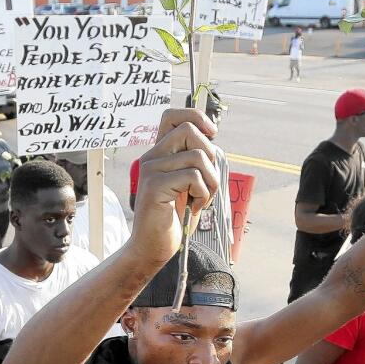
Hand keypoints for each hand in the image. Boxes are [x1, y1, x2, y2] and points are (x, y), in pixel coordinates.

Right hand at [129, 110, 218, 265]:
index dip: (196, 117)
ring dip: (210, 181)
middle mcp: (152, 157)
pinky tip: (194, 207)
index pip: (173, 116)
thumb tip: (213, 141)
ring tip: (201, 199)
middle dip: (210, 155)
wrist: (153, 247)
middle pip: (190, 130)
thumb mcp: (190, 184)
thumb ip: (197, 161)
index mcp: (160, 153)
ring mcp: (151, 170)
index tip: (211, 135)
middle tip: (206, 182)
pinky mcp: (154, 186)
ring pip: (197, 156)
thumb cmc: (175, 217)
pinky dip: (202, 194)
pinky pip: (193, 176)